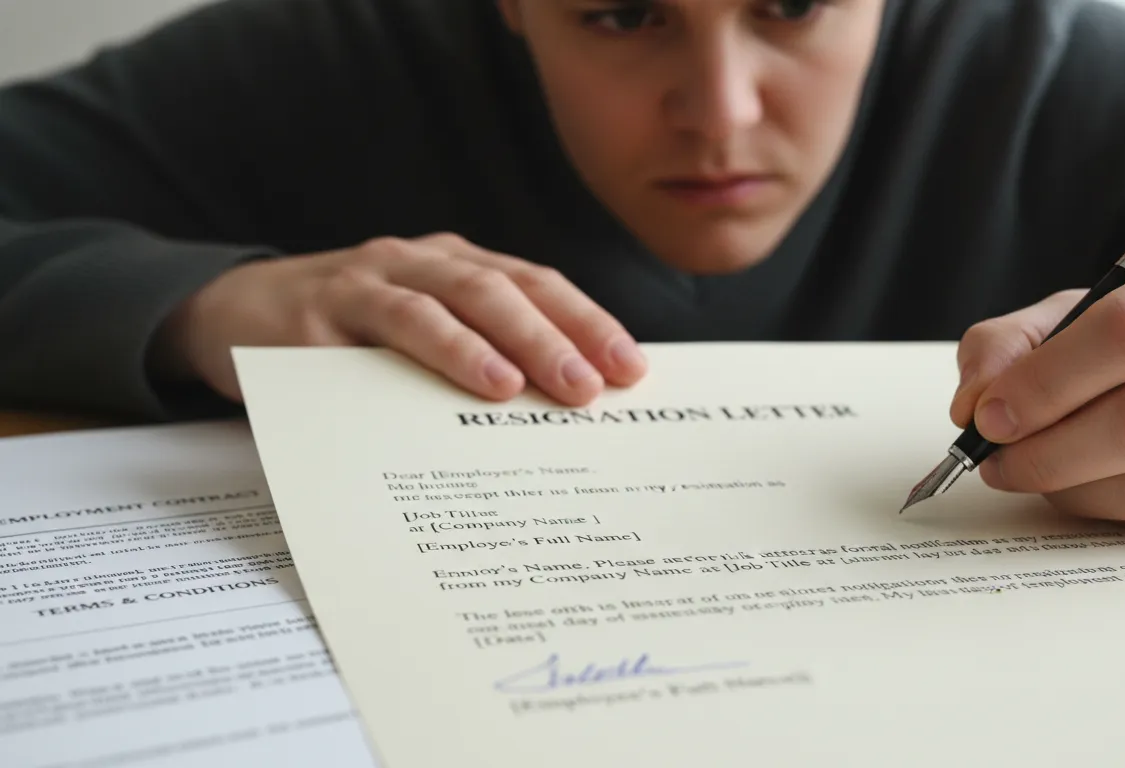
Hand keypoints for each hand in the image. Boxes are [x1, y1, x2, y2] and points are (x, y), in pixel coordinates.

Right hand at [152, 233, 647, 404]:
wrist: (229, 314)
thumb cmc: (342, 338)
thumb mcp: (414, 340)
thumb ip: (473, 356)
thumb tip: (557, 413)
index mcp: (453, 265)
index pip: (535, 284)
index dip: (587, 320)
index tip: (633, 368)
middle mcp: (419, 262)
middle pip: (506, 288)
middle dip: (561, 334)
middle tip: (602, 384)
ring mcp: (370, 281)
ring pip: (454, 299)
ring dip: (510, 341)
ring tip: (549, 387)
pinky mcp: (322, 313)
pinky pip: (388, 329)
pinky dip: (442, 351)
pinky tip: (480, 382)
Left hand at [950, 233, 1124, 537]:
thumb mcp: (1089, 308)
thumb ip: (1017, 340)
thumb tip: (975, 399)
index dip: (1046, 382)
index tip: (990, 415)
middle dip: (1049, 450)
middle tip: (996, 460)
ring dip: (1075, 489)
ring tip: (1034, 475)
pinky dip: (1116, 514)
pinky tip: (1089, 490)